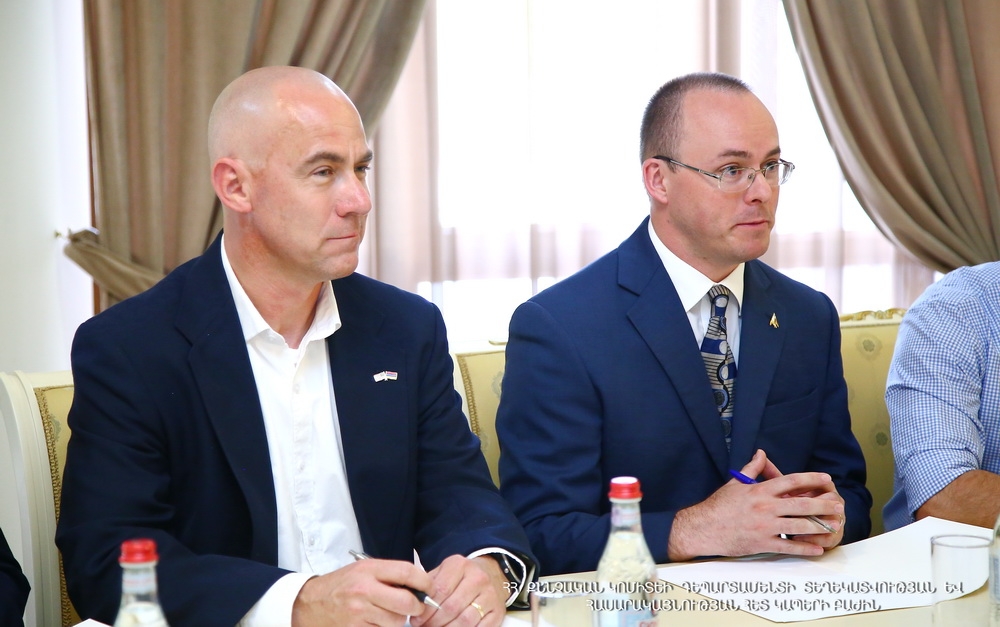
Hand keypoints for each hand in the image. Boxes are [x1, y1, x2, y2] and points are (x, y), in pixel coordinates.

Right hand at [291, 558, 431, 626]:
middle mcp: (364, 590)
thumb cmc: (341, 585)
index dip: (424, 581)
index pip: (407, 572)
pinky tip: (375, 621)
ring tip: (387, 612)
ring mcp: (359, 612)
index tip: (429, 588)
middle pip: (407, 602)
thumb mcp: (363, 569)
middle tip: (415, 606)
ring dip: (398, 620)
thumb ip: (390, 574)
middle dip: (416, 606)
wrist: (310, 604)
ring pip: (397, 622)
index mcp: (369, 570)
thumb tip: (420, 585)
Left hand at [410, 555, 505, 626]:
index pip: (440, 591)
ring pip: (465, 621)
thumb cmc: (461, 577)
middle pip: (452, 608)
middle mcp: (478, 578)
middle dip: (434, 623)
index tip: (416, 620)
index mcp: (460, 565)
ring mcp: (490, 595)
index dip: (426, 609)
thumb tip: (415, 603)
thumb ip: (429, 585)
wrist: (491, 573)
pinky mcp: (498, 611)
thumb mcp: (444, 572)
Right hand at [667, 449, 844, 559]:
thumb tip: (760, 454)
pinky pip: (788, 546)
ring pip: (799, 526)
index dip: (811, 479)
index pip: (791, 481)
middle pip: (801, 504)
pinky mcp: (762, 543)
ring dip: (819, 526)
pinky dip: (805, 548)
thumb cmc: (719, 505)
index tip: (826, 478)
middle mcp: (765, 506)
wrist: (704, 527)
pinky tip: (818, 549)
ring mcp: (765, 526)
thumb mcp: (735, 483)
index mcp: (760, 490)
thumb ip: (752, 469)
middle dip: (823, 504)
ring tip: (834, 525)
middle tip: (838, 505)